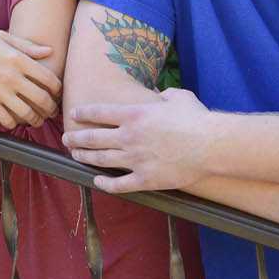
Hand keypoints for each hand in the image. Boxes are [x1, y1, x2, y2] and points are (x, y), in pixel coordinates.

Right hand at [0, 28, 57, 128]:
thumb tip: (49, 51)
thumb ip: (26, 45)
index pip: (50, 79)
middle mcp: (12, 76)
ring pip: (27, 113)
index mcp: (18, 59)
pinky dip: (13, 123)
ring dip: (35, 120)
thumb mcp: (0, 37)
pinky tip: (12, 120)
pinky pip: (7, 120)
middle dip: (51, 108)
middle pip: (43, 99)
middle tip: (51, 111)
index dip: (58, 90)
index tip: (56, 94)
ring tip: (35, 120)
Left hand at [63, 87, 211, 192]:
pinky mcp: (145, 178)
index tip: (74, 115)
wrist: (212, 145)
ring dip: (84, 157)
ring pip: (100, 159)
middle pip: (92, 137)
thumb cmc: (197, 118)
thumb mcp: (179, 97)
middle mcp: (128, 136)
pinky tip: (97, 181)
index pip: (98, 112)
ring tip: (75, 156)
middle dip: (75, 138)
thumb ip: (164, 94)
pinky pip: (119, 184)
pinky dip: (106, 184)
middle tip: (66, 139)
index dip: (82, 113)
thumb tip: (160, 93)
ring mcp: (135, 159)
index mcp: (133, 115)